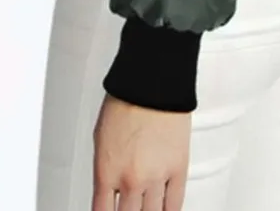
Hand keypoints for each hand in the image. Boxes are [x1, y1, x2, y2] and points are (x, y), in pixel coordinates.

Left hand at [91, 91, 190, 210]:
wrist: (151, 81)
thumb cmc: (124, 101)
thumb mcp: (100, 138)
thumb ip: (106, 170)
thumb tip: (111, 190)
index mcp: (106, 171)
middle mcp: (131, 179)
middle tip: (129, 208)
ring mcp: (156, 177)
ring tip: (146, 208)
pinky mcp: (178, 169)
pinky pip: (174, 204)